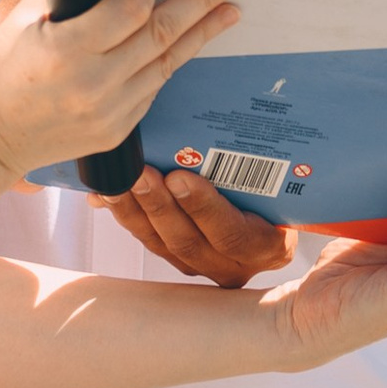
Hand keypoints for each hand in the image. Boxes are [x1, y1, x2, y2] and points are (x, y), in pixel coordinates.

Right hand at [0, 0, 242, 180]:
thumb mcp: (20, 21)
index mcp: (66, 50)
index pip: (130, 9)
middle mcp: (93, 84)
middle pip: (162, 33)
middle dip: (203, 1)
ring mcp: (109, 112)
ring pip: (167, 63)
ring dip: (202, 34)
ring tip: (231, 10)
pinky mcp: (118, 130)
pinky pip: (153, 88)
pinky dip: (170, 62)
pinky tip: (189, 42)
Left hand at [97, 166, 299, 286]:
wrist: (275, 220)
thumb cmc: (282, 193)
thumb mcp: (283, 181)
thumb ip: (261, 166)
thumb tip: (236, 121)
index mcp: (266, 246)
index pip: (232, 234)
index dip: (203, 207)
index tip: (181, 177)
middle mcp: (234, 265)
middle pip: (189, 242)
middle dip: (158, 205)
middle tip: (140, 172)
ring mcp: (203, 266)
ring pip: (161, 244)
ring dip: (134, 210)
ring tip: (116, 182)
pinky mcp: (177, 259)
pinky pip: (148, 239)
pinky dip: (125, 214)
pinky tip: (104, 195)